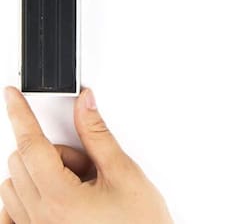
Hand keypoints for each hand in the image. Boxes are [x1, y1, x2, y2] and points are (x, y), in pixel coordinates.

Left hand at [0, 87, 172, 223]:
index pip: (32, 144)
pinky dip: (25, 196)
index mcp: (60, 198)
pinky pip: (11, 212)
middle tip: (86, 160)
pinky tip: (54, 195)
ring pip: (15, 184)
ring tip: (78, 182)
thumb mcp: (122, 170)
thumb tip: (85, 104)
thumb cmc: (139, 223)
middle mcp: (41, 218)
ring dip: (40, 172)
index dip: (20, 114)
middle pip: (23, 161)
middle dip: (52, 150)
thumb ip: (97, 133)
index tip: (11, 96)